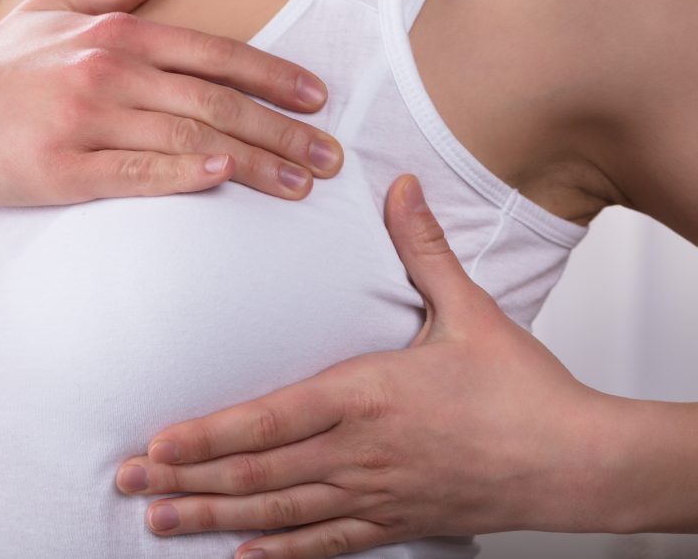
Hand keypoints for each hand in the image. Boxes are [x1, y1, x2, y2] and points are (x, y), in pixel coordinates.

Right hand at [0, 0, 342, 206]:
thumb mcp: (51, 13)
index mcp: (114, 36)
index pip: (214, 54)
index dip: (274, 77)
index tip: (318, 99)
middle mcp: (108, 73)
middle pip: (217, 101)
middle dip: (284, 130)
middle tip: (331, 156)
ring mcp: (87, 122)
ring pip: (191, 138)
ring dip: (255, 162)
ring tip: (302, 185)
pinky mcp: (64, 171)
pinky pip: (139, 173)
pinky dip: (186, 173)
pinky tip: (225, 178)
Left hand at [115, 174, 620, 557]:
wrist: (577, 460)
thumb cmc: (523, 390)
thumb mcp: (470, 310)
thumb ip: (423, 249)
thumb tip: (401, 187)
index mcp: (368, 395)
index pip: (270, 420)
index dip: (208, 436)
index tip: (158, 443)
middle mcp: (360, 451)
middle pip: (259, 473)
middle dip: (189, 480)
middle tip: (132, 485)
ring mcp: (375, 494)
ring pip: (281, 513)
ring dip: (217, 518)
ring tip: (163, 523)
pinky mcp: (397, 522)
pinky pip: (329, 545)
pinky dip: (283, 553)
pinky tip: (245, 556)